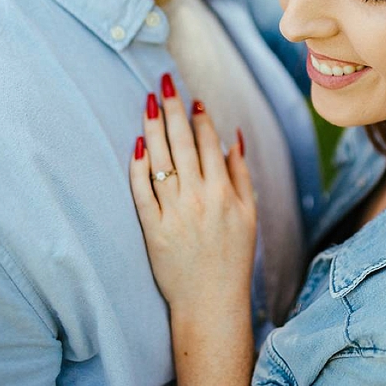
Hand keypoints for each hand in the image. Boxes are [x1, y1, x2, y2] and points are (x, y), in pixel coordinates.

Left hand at [129, 77, 255, 312]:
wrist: (211, 303)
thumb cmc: (232, 258)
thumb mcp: (249, 215)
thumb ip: (241, 175)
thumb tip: (232, 137)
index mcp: (224, 193)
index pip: (208, 143)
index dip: (199, 116)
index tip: (191, 96)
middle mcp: (200, 198)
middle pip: (182, 143)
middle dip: (174, 109)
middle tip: (163, 82)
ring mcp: (174, 213)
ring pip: (161, 161)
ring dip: (154, 128)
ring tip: (149, 103)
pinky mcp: (152, 229)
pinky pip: (142, 191)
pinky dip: (138, 167)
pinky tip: (136, 144)